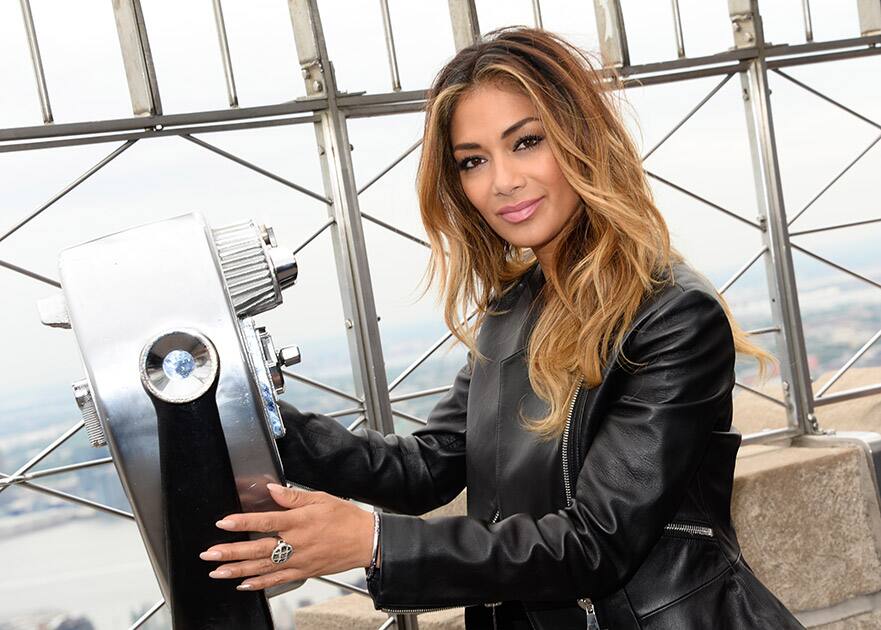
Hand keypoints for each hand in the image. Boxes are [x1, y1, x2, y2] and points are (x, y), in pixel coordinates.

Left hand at [200, 483, 374, 590]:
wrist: (365, 541)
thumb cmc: (345, 518)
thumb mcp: (321, 498)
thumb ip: (293, 496)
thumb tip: (271, 489)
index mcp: (300, 521)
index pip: (266, 521)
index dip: (243, 522)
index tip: (223, 523)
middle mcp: (297, 543)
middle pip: (258, 549)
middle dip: (231, 552)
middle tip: (209, 555)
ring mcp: (299, 561)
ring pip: (263, 568)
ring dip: (238, 570)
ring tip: (217, 571)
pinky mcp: (303, 572)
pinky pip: (277, 580)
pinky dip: (259, 584)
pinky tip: (242, 584)